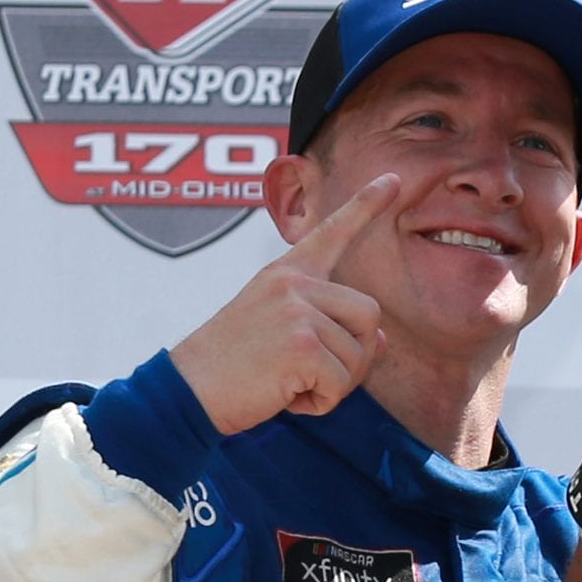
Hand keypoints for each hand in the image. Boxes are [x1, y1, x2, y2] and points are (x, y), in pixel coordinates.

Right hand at [169, 173, 398, 434]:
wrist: (188, 390)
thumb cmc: (233, 365)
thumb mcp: (279, 331)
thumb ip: (327, 326)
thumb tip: (380, 339)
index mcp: (286, 272)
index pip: (332, 232)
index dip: (367, 205)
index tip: (394, 179)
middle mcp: (294, 283)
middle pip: (369, 315)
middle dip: (355, 354)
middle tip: (313, 373)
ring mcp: (298, 311)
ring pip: (359, 355)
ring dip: (333, 384)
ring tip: (287, 382)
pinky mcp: (302, 346)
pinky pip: (341, 384)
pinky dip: (321, 402)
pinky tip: (285, 396)